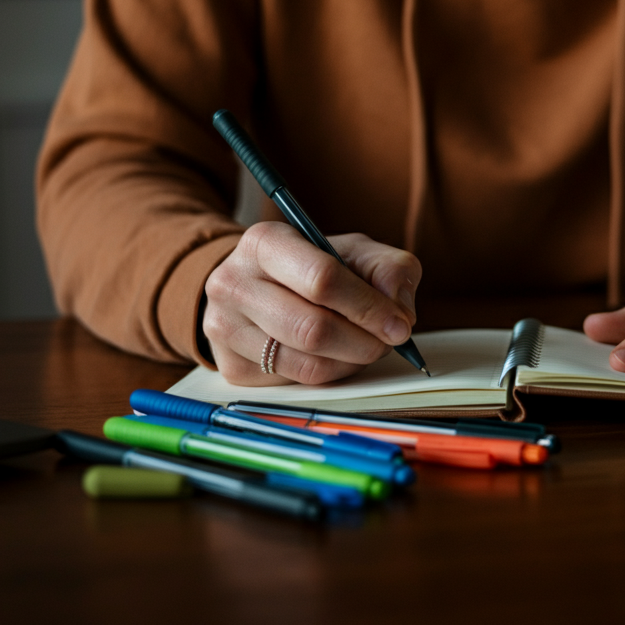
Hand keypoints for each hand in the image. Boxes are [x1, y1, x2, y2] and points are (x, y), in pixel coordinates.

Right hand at [202, 221, 420, 385]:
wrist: (259, 284)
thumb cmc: (313, 266)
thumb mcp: (355, 251)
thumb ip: (389, 269)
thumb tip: (399, 310)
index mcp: (264, 242)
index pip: (321, 279)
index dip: (368, 307)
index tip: (399, 324)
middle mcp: (233, 283)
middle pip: (312, 328)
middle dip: (364, 341)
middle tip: (390, 341)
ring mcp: (225, 328)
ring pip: (306, 363)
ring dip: (352, 360)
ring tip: (367, 345)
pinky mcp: (231, 366)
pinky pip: (295, 382)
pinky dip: (330, 374)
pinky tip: (337, 355)